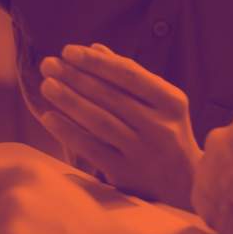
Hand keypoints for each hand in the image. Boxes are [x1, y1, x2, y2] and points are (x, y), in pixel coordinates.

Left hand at [37, 43, 202, 208]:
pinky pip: (92, 148)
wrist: (184, 184)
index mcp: (171, 102)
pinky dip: (68, 131)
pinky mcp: (126, 173)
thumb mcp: (161, 104)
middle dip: (76, 77)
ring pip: (100, 121)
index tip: (68, 50)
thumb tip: (95, 49)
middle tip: (49, 65)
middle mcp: (160, 126)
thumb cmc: (167, 134)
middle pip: (111, 96)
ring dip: (69, 100)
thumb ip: (131, 77)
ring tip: (47, 85)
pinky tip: (49, 117)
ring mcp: (143, 151)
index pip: (129, 74)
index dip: (96, 61)